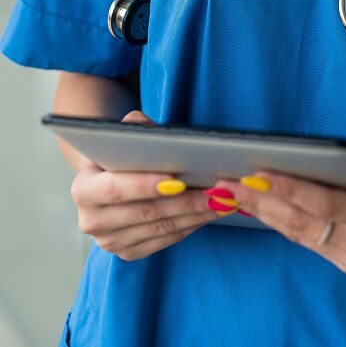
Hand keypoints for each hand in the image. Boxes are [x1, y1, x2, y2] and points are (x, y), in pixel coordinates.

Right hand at [68, 110, 225, 260]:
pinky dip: (191, 225)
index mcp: (83, 188)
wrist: (107, 179)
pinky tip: (211, 212)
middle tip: (218, 190)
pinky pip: (165, 240)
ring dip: (196, 215)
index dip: (144, 185)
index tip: (178, 181)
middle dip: (186, 201)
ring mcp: (109, 242)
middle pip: (146, 212)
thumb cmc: (121, 152)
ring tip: (224, 200)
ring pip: (160, 228)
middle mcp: (91, 221)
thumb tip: (151, 130)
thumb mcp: (123, 134)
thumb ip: (135, 128)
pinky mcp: (128, 253)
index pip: (114, 189)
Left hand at [209, 153, 345, 277]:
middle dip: (262, 200)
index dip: (291, 188)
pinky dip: (281, 222)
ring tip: (233, 192)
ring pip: (299, 233)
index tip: (261, 172)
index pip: (327, 204)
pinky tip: (261, 207)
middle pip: (302, 221)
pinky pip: (308, 239)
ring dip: (264, 212)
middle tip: (228, 181)